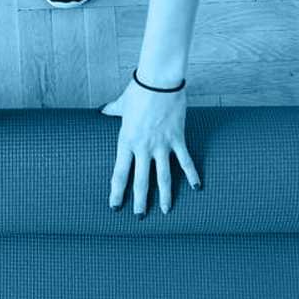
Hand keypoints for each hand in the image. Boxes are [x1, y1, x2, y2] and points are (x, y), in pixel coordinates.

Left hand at [102, 80, 200, 215]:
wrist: (158, 81)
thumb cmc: (138, 90)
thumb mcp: (121, 103)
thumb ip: (112, 110)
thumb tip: (102, 110)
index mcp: (125, 141)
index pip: (119, 174)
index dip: (117, 192)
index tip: (115, 206)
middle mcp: (142, 148)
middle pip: (140, 181)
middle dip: (140, 202)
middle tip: (140, 217)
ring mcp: (161, 145)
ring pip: (163, 177)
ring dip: (165, 196)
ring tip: (166, 211)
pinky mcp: (177, 139)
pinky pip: (185, 161)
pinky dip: (192, 175)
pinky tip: (197, 189)